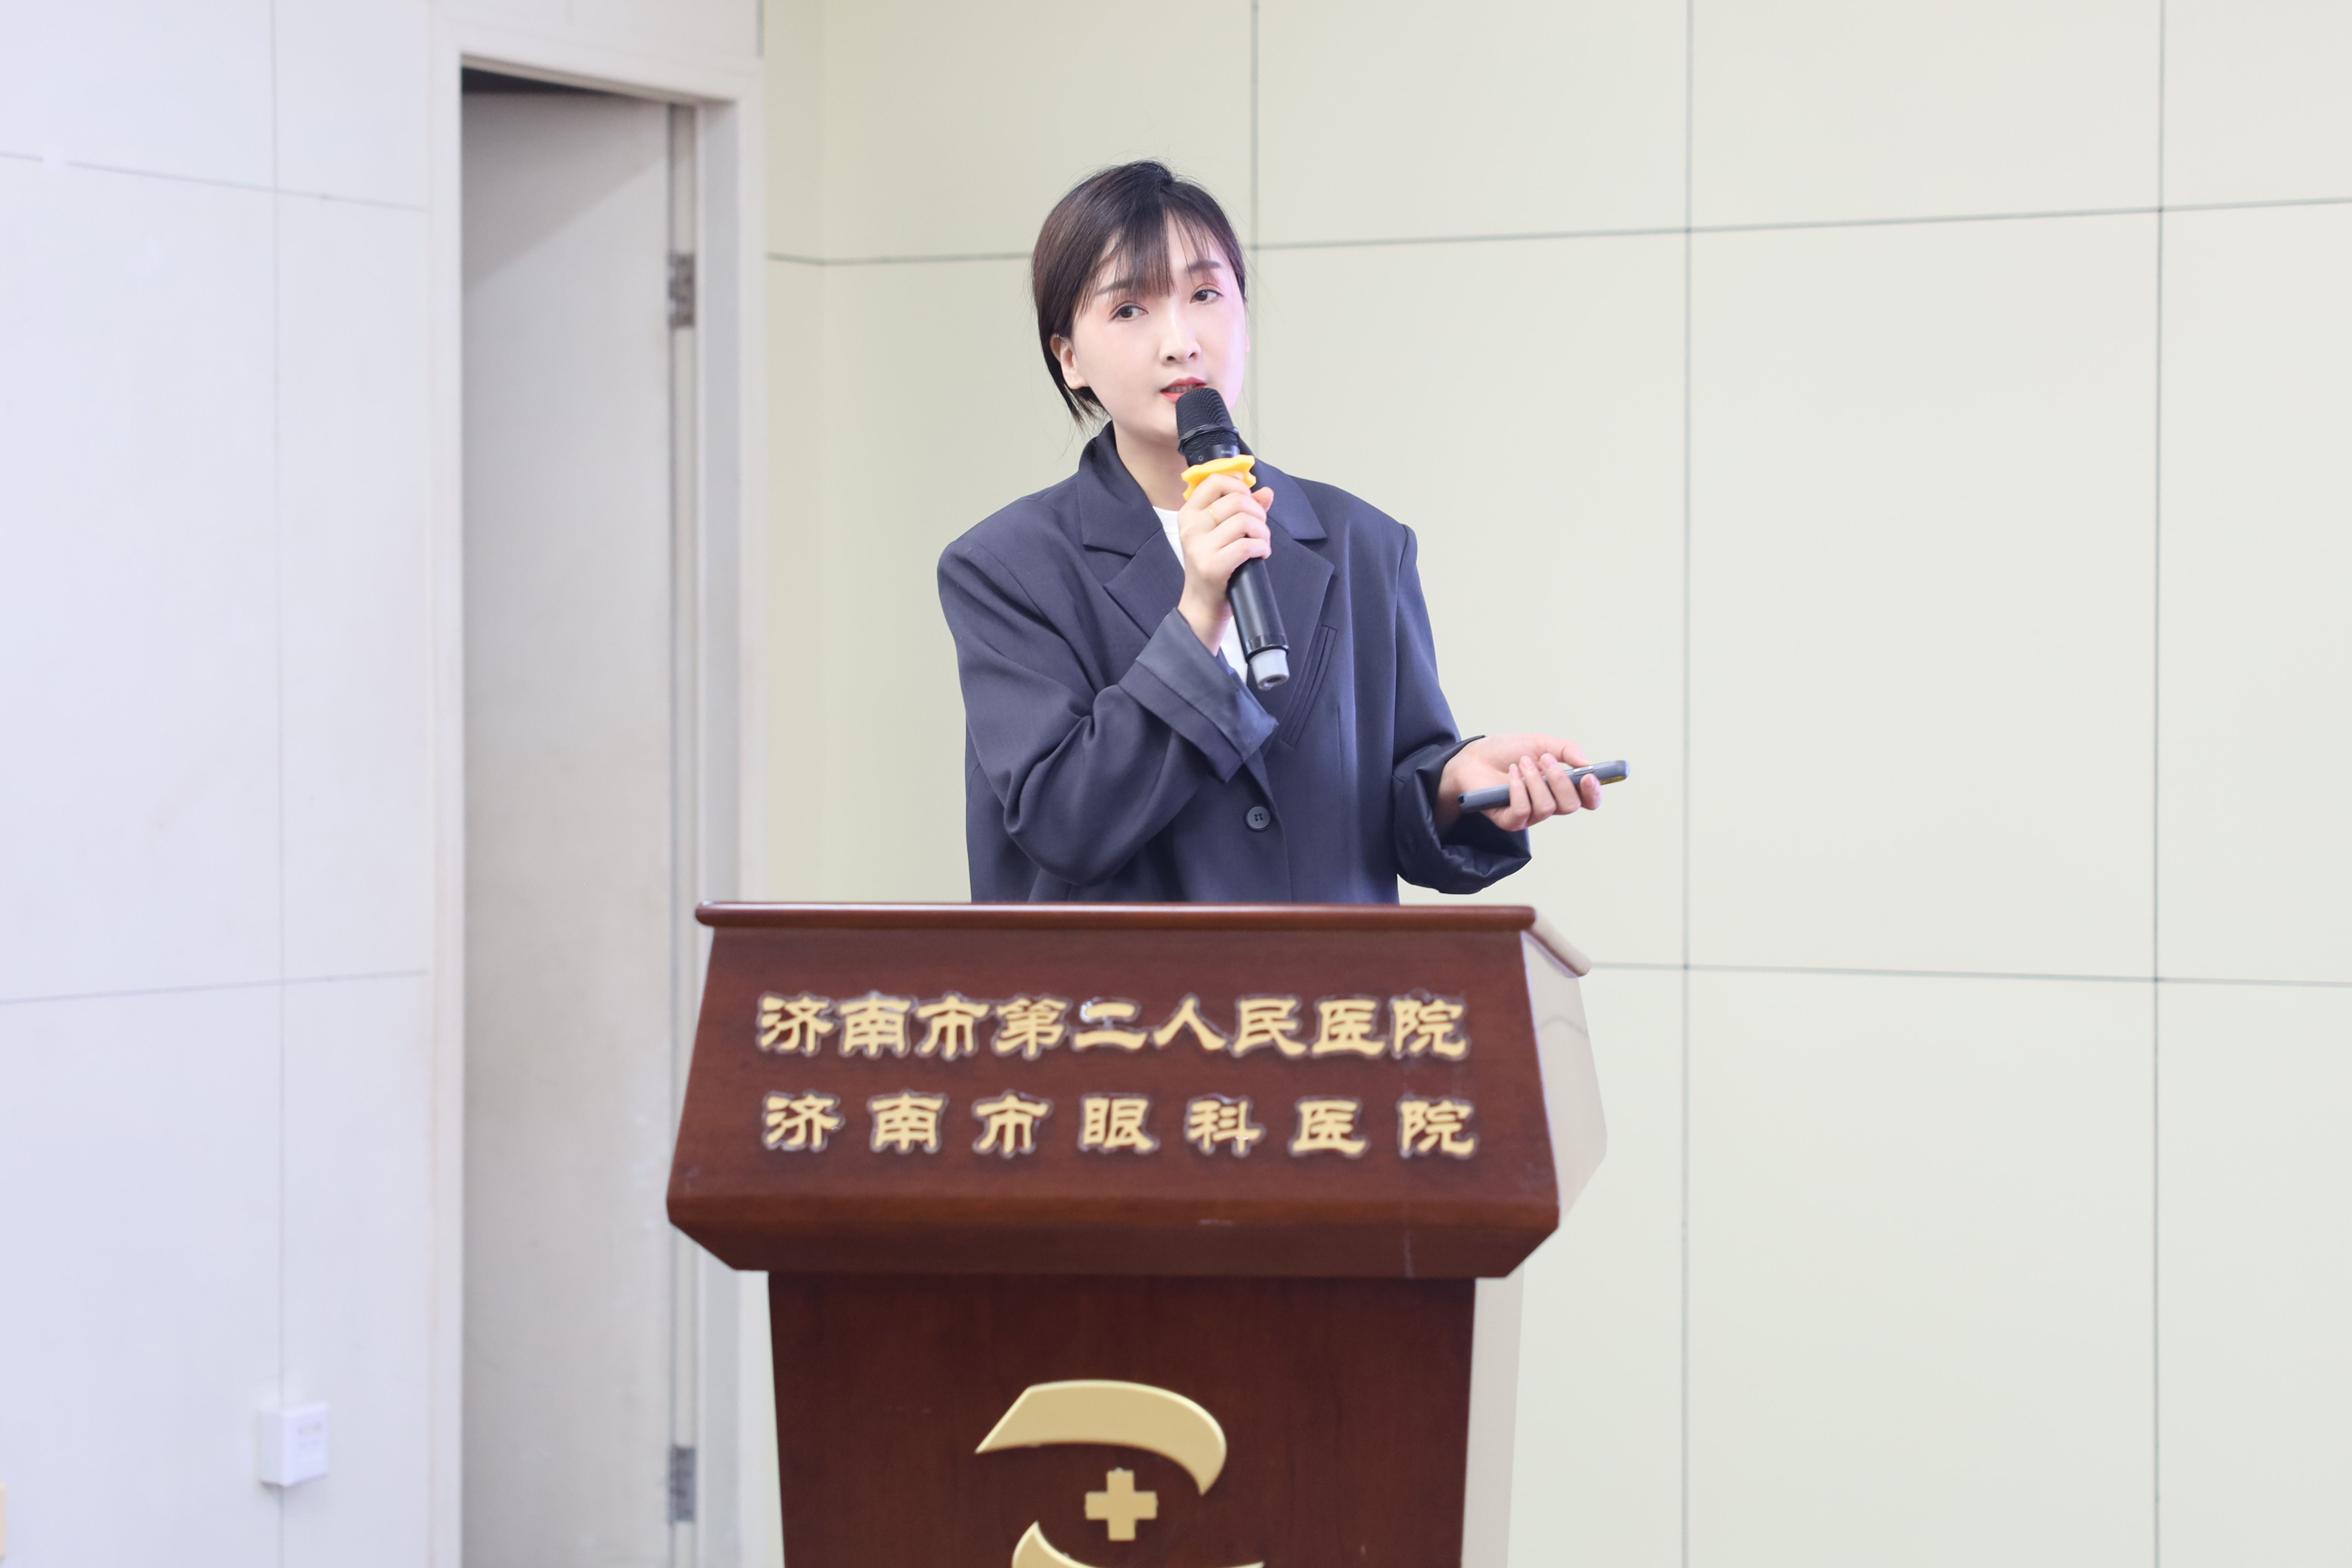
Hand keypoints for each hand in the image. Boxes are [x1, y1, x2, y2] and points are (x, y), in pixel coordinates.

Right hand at [1173, 469, 1273, 651]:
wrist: (1202, 605)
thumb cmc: (1213, 566)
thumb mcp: (1221, 533)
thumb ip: (1243, 509)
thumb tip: (1266, 492)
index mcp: (1189, 514)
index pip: (1215, 480)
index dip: (1240, 486)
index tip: (1249, 500)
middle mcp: (1191, 528)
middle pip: (1236, 500)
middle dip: (1258, 513)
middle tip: (1260, 529)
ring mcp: (1199, 548)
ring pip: (1244, 521)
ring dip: (1263, 532)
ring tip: (1261, 544)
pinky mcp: (1212, 567)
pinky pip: (1247, 545)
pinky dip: (1262, 547)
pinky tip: (1260, 555)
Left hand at [1434, 732, 1602, 833]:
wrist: (1474, 756)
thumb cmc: (1506, 751)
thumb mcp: (1541, 742)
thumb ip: (1567, 750)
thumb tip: (1587, 763)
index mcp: (1561, 787)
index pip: (1587, 799)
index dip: (1593, 792)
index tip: (1588, 777)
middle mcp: (1549, 803)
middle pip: (1570, 805)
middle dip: (1560, 781)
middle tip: (1546, 760)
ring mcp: (1530, 815)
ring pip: (1546, 807)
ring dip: (1535, 781)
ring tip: (1522, 763)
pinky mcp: (1510, 821)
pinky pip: (1522, 811)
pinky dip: (1518, 791)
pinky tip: (1511, 776)